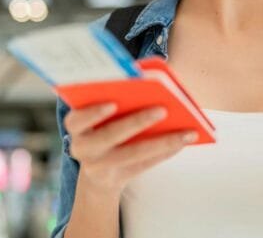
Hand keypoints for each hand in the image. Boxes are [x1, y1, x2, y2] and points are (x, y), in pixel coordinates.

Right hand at [63, 103, 197, 193]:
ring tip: (187, 131)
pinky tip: (183, 141)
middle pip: (109, 136)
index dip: (93, 112)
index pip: (76, 119)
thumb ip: (113, 98)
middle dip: (137, 122)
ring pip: (132, 154)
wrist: (98, 171)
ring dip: (162, 141)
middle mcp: (82, 147)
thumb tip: (149, 82)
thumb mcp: (98, 115)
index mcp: (75, 125)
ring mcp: (98, 167)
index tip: (113, 103)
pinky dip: (165, 152)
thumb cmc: (103, 127)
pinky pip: (145, 165)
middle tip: (163, 109)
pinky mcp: (118, 179)